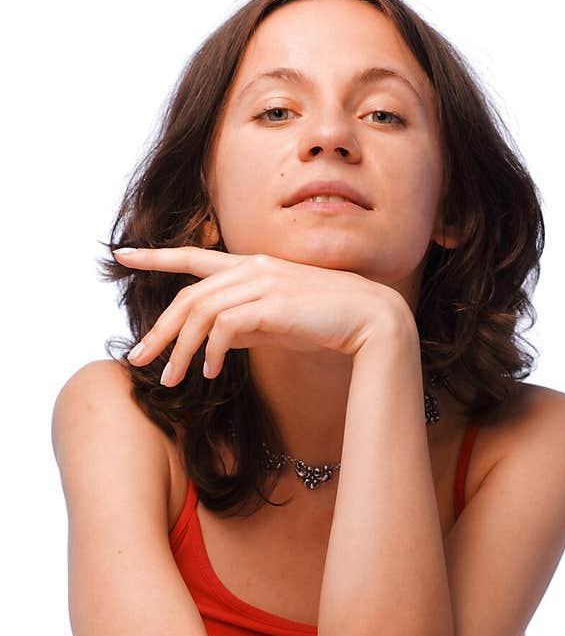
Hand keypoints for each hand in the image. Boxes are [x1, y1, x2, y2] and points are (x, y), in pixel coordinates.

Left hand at [113, 247, 407, 383]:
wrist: (370, 319)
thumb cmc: (328, 323)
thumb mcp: (278, 324)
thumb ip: (245, 325)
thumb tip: (214, 342)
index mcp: (253, 266)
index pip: (194, 255)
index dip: (157, 256)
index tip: (123, 255)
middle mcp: (253, 268)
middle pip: (189, 295)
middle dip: (160, 330)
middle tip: (139, 357)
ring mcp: (263, 283)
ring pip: (201, 312)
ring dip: (182, 349)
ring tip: (172, 379)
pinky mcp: (272, 304)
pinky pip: (225, 327)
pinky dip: (212, 352)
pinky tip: (212, 373)